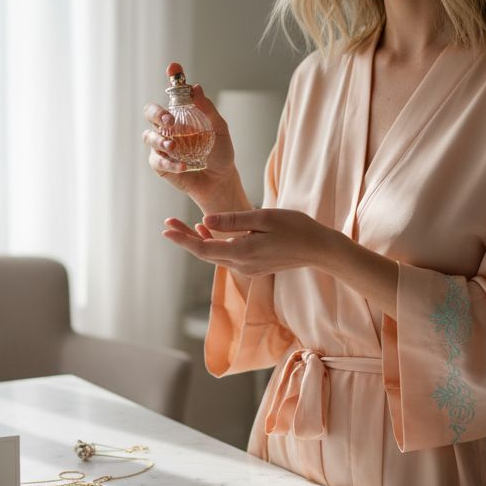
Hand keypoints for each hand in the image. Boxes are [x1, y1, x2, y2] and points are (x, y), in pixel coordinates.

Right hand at [142, 66, 239, 203]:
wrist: (219, 180)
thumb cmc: (219, 153)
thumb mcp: (218, 129)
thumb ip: (207, 109)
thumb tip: (196, 87)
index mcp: (182, 114)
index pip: (173, 92)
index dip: (172, 78)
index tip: (173, 67)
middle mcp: (168, 127)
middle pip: (150, 112)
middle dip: (157, 113)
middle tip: (169, 120)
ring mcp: (162, 145)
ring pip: (148, 136)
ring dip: (160, 140)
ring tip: (174, 146)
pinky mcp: (160, 164)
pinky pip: (157, 160)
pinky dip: (169, 162)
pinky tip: (183, 166)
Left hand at [160, 209, 340, 277]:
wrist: (319, 249)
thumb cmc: (296, 228)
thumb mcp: (264, 217)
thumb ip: (233, 220)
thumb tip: (204, 221)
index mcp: (243, 252)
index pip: (203, 249)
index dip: (183, 240)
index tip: (166, 229)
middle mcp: (242, 264)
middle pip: (205, 254)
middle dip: (185, 239)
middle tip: (167, 224)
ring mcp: (248, 268)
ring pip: (214, 255)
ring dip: (197, 242)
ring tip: (180, 227)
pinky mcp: (254, 266)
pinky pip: (226, 256)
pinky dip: (214, 244)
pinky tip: (206, 231)